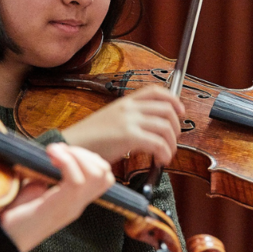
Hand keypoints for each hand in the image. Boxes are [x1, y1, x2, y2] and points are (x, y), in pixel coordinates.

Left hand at [0, 143, 113, 251]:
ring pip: (95, 174)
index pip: (104, 177)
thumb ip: (47, 174)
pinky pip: (76, 180)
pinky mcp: (59, 207)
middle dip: (84, 153)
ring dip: (76, 154)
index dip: (89, 158)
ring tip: (54, 153)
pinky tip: (51, 157)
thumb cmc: (16, 213)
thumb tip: (52, 155)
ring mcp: (71, 207)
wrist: (5, 238)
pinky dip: (66, 161)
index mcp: (75, 200)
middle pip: (105, 173)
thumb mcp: (35, 188)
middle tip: (60, 152)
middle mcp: (78, 204)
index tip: (64, 153)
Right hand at [62, 85, 184, 165]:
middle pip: (166, 109)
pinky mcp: (129, 136)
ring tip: (166, 155)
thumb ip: (129, 119)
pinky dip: (164, 153)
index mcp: (124, 102)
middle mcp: (128, 108)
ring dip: (172, 144)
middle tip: (173, 140)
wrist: (72, 145)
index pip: (155, 91)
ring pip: (165, 127)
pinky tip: (160, 160)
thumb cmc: (89, 139)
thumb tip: (148, 130)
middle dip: (176, 127)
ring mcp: (129, 121)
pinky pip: (158, 143)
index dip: (173, 100)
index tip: (180, 111)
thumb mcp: (110, 120)